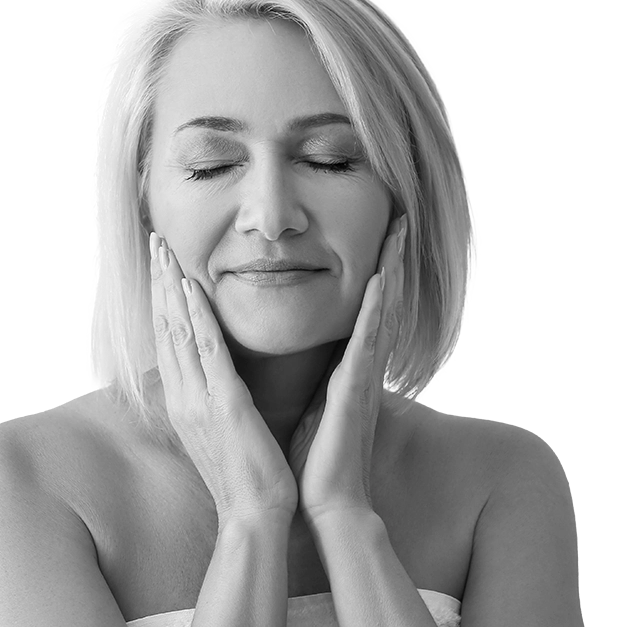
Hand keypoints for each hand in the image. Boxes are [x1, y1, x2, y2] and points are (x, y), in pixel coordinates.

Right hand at [149, 233, 297, 527]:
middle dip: (160, 281)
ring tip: (164, 252)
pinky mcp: (224, 405)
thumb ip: (205, 397)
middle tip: (155, 242)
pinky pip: (207, 353)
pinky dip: (197, 319)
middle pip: (166, 326)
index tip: (161, 265)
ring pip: (179, 332)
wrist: (252, 514)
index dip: (163, 298)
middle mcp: (182, 394)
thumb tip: (199, 374)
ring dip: (171, 288)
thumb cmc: (240, 472)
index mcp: (183, 398)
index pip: (168, 338)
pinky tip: (191, 290)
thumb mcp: (215, 429)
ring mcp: (199, 399)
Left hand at [288, 215, 406, 525]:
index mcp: (352, 368)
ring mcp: (363, 375)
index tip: (380, 240)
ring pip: (382, 314)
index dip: (378, 275)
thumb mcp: (320, 403)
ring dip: (390, 273)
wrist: (326, 499)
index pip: (369, 312)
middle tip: (400, 222)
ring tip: (397, 235)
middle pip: (383, 304)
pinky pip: (368, 343)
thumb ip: (325, 378)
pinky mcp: (355, 390)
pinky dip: (376, 310)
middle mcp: (364, 366)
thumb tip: (321, 361)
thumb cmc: (320, 454)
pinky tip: (380, 280)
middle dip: (392, 262)